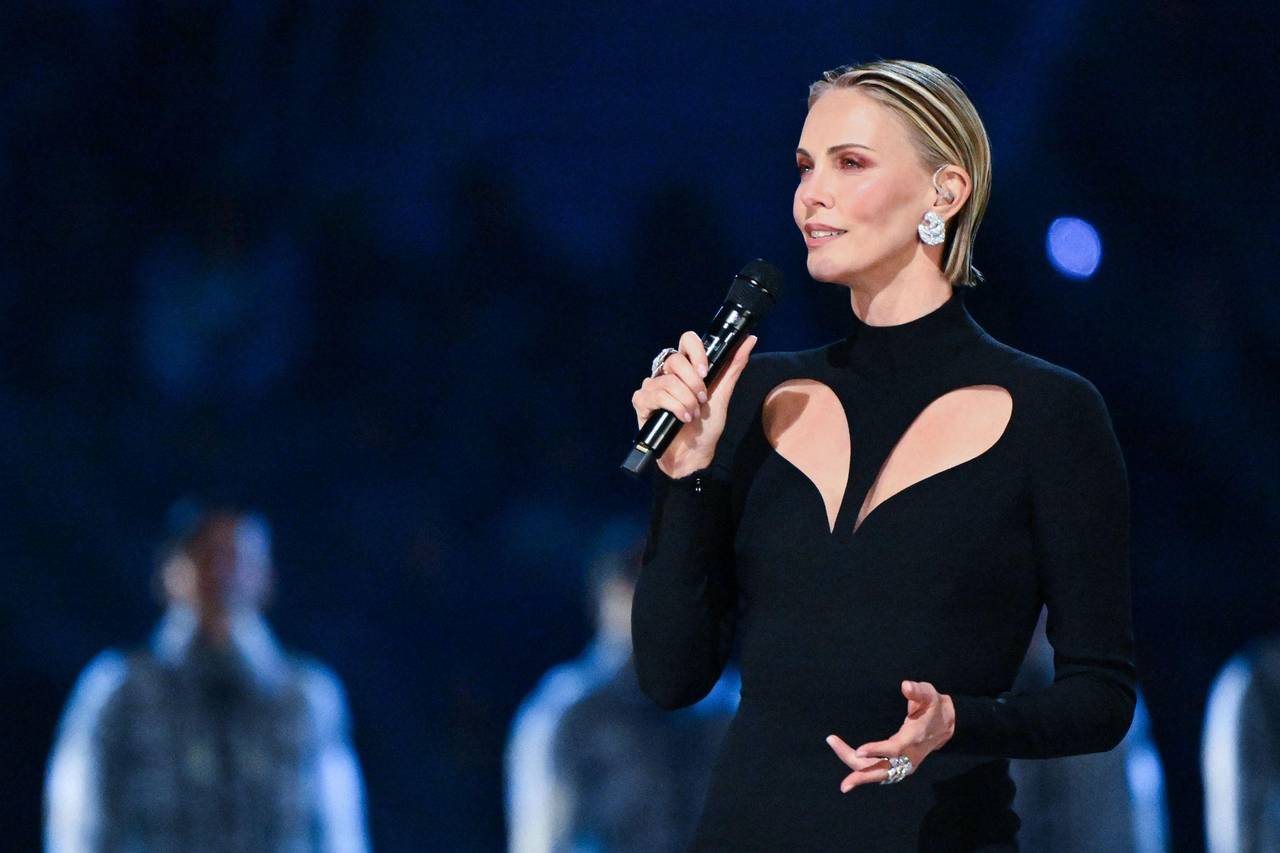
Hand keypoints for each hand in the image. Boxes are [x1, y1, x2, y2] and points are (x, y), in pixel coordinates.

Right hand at [630, 332, 757, 478]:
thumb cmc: (706, 426)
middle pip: (675, 360)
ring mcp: (653, 386)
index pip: (687, 340)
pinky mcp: (642, 401)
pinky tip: (680, 418)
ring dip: (685, 401)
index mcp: (687, 368)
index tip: (706, 372)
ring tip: (692, 415)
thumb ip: (734, 366)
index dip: (697, 352)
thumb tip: (750, 339)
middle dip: (694, 384)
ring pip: (667, 381)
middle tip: (701, 401)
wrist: (694, 454)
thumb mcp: (723, 394)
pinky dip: (673, 407)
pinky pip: (655, 395)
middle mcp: (667, 373)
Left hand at [825, 680, 955, 791]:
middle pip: (884, 771)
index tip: (858, 750)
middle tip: (843, 785)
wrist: (946, 725)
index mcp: (913, 738)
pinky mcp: (901, 767)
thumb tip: (905, 686)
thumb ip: (918, 691)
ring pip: (880, 775)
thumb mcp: (929, 694)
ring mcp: (906, 765)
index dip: (877, 750)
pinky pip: (882, 773)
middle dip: (863, 776)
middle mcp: (909, 756)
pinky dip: (866, 774)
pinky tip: (851, 773)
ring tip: (844, 785)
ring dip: (861, 777)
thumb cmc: (933, 706)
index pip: (894, 748)